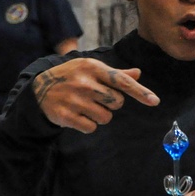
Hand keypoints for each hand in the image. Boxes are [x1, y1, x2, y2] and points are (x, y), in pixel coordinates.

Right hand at [31, 59, 159, 132]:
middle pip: (117, 102)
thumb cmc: (73, 76)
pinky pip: (91, 127)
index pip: (122, 81)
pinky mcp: (65, 116)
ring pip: (106, 117)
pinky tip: (77, 114)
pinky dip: (87, 124)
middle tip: (96, 97)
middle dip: (111, 103)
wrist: (39, 88)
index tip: (155, 101)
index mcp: (93, 67)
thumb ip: (115, 73)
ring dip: (99, 115)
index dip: (140, 92)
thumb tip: (138, 73)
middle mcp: (84, 83)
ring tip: (85, 106)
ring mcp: (74, 100)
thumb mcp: (91, 69)